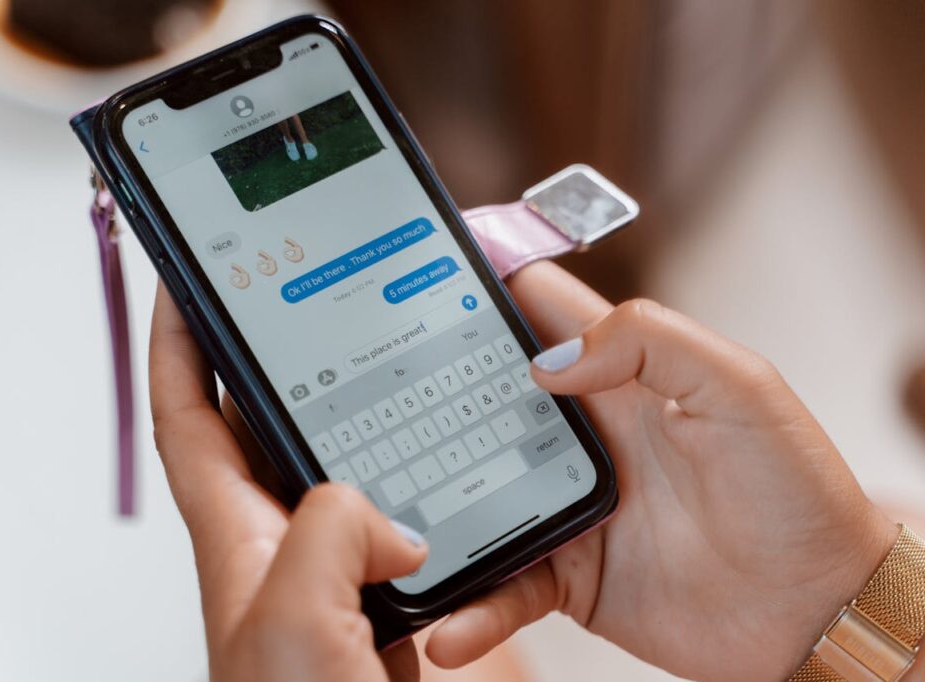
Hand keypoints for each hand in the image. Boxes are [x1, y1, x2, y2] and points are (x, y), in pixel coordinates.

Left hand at [149, 285, 425, 681]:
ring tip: (405, 376)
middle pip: (272, 432)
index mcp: (239, 539)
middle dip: (286, 364)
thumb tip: (388, 514)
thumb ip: (327, 529)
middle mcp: (282, 548)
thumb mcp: (293, 617)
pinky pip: (406, 524)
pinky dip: (430, 492)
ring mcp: (337, 575)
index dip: (180, 345)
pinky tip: (464, 479)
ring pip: (349, 475)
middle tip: (317, 305)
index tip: (186, 284)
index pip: (187, 419)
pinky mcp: (389, 604)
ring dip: (372, 428)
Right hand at [426, 261, 896, 680]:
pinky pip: (504, 585)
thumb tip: (548, 361)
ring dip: (432, 503)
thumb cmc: (795, 494)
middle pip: (482, 398)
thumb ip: (650, 341)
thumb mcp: (740, 388)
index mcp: (619, 377)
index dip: (481, 287)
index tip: (418, 278)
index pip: (535, 311)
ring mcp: (565, 505)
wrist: (813, 611)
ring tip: (386, 519)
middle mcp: (580, 435)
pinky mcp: (566, 575)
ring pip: (473, 491)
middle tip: (368, 396)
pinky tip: (450, 623)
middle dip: (427, 392)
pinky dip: (473, 606)